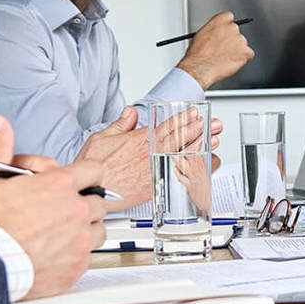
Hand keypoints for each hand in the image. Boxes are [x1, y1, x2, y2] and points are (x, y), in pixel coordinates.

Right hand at [0, 106, 105, 299]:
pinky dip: (77, 254)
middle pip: (98, 200)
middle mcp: (75, 210)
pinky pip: (88, 255)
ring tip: (63, 231)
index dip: (87, 175)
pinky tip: (58, 252)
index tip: (81, 181)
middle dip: (85, 203)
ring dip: (85, 228)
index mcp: (58, 185)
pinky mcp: (77, 265)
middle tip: (65, 210)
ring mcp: (79, 239)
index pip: (94, 170)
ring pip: (98, 229)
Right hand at [78, 106, 212, 204]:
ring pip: (180, 155)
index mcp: (139, 140)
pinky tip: (200, 163)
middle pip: (179, 139)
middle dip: (198, 130)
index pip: (166, 126)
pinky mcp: (154, 186)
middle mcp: (149, 154)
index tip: (194, 113)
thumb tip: (130, 113)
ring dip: (198, 146)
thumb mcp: (102, 137)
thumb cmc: (93, 167)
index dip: (182, 118)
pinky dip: (189, 167)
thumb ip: (120, 124)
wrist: (90, 190)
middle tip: (214, 124)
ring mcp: (154, 170)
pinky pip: (176, 174)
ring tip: (213, 139)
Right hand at [177, 11, 253, 88]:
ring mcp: (240, 39)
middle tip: (225, 49)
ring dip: (237, 50)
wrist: (200, 68)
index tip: (225, 32)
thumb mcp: (201, 35)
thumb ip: (213, 30)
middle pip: (236, 31)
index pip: (229, 17)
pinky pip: (249, 54)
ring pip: (242, 44)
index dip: (227, 26)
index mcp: (219, 21)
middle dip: (232, 40)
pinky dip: (243, 59)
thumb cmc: (198, 54)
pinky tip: (232, 63)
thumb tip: (218, 34)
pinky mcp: (245, 51)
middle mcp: (231, 27)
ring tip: (224, 59)